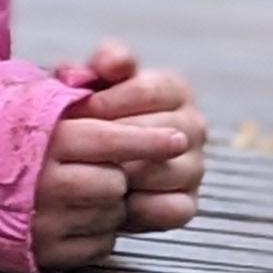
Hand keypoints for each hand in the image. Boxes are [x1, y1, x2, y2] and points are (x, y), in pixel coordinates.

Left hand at [34, 36, 207, 269]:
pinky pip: (172, 209)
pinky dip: (141, 209)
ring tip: (91, 175)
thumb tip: (114, 63)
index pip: (151, 90)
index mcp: (174, 89)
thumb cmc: (87, 118)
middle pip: (160, 133)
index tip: (78, 112)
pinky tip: (111, 204)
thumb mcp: (90, 84)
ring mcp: (195, 166)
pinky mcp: (187, 203)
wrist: (81, 166)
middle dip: (113, 142)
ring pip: (166, 171)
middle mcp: (193, 126)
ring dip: (125, 176)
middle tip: (77, 149)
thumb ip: (103, 64)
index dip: (109, 102)